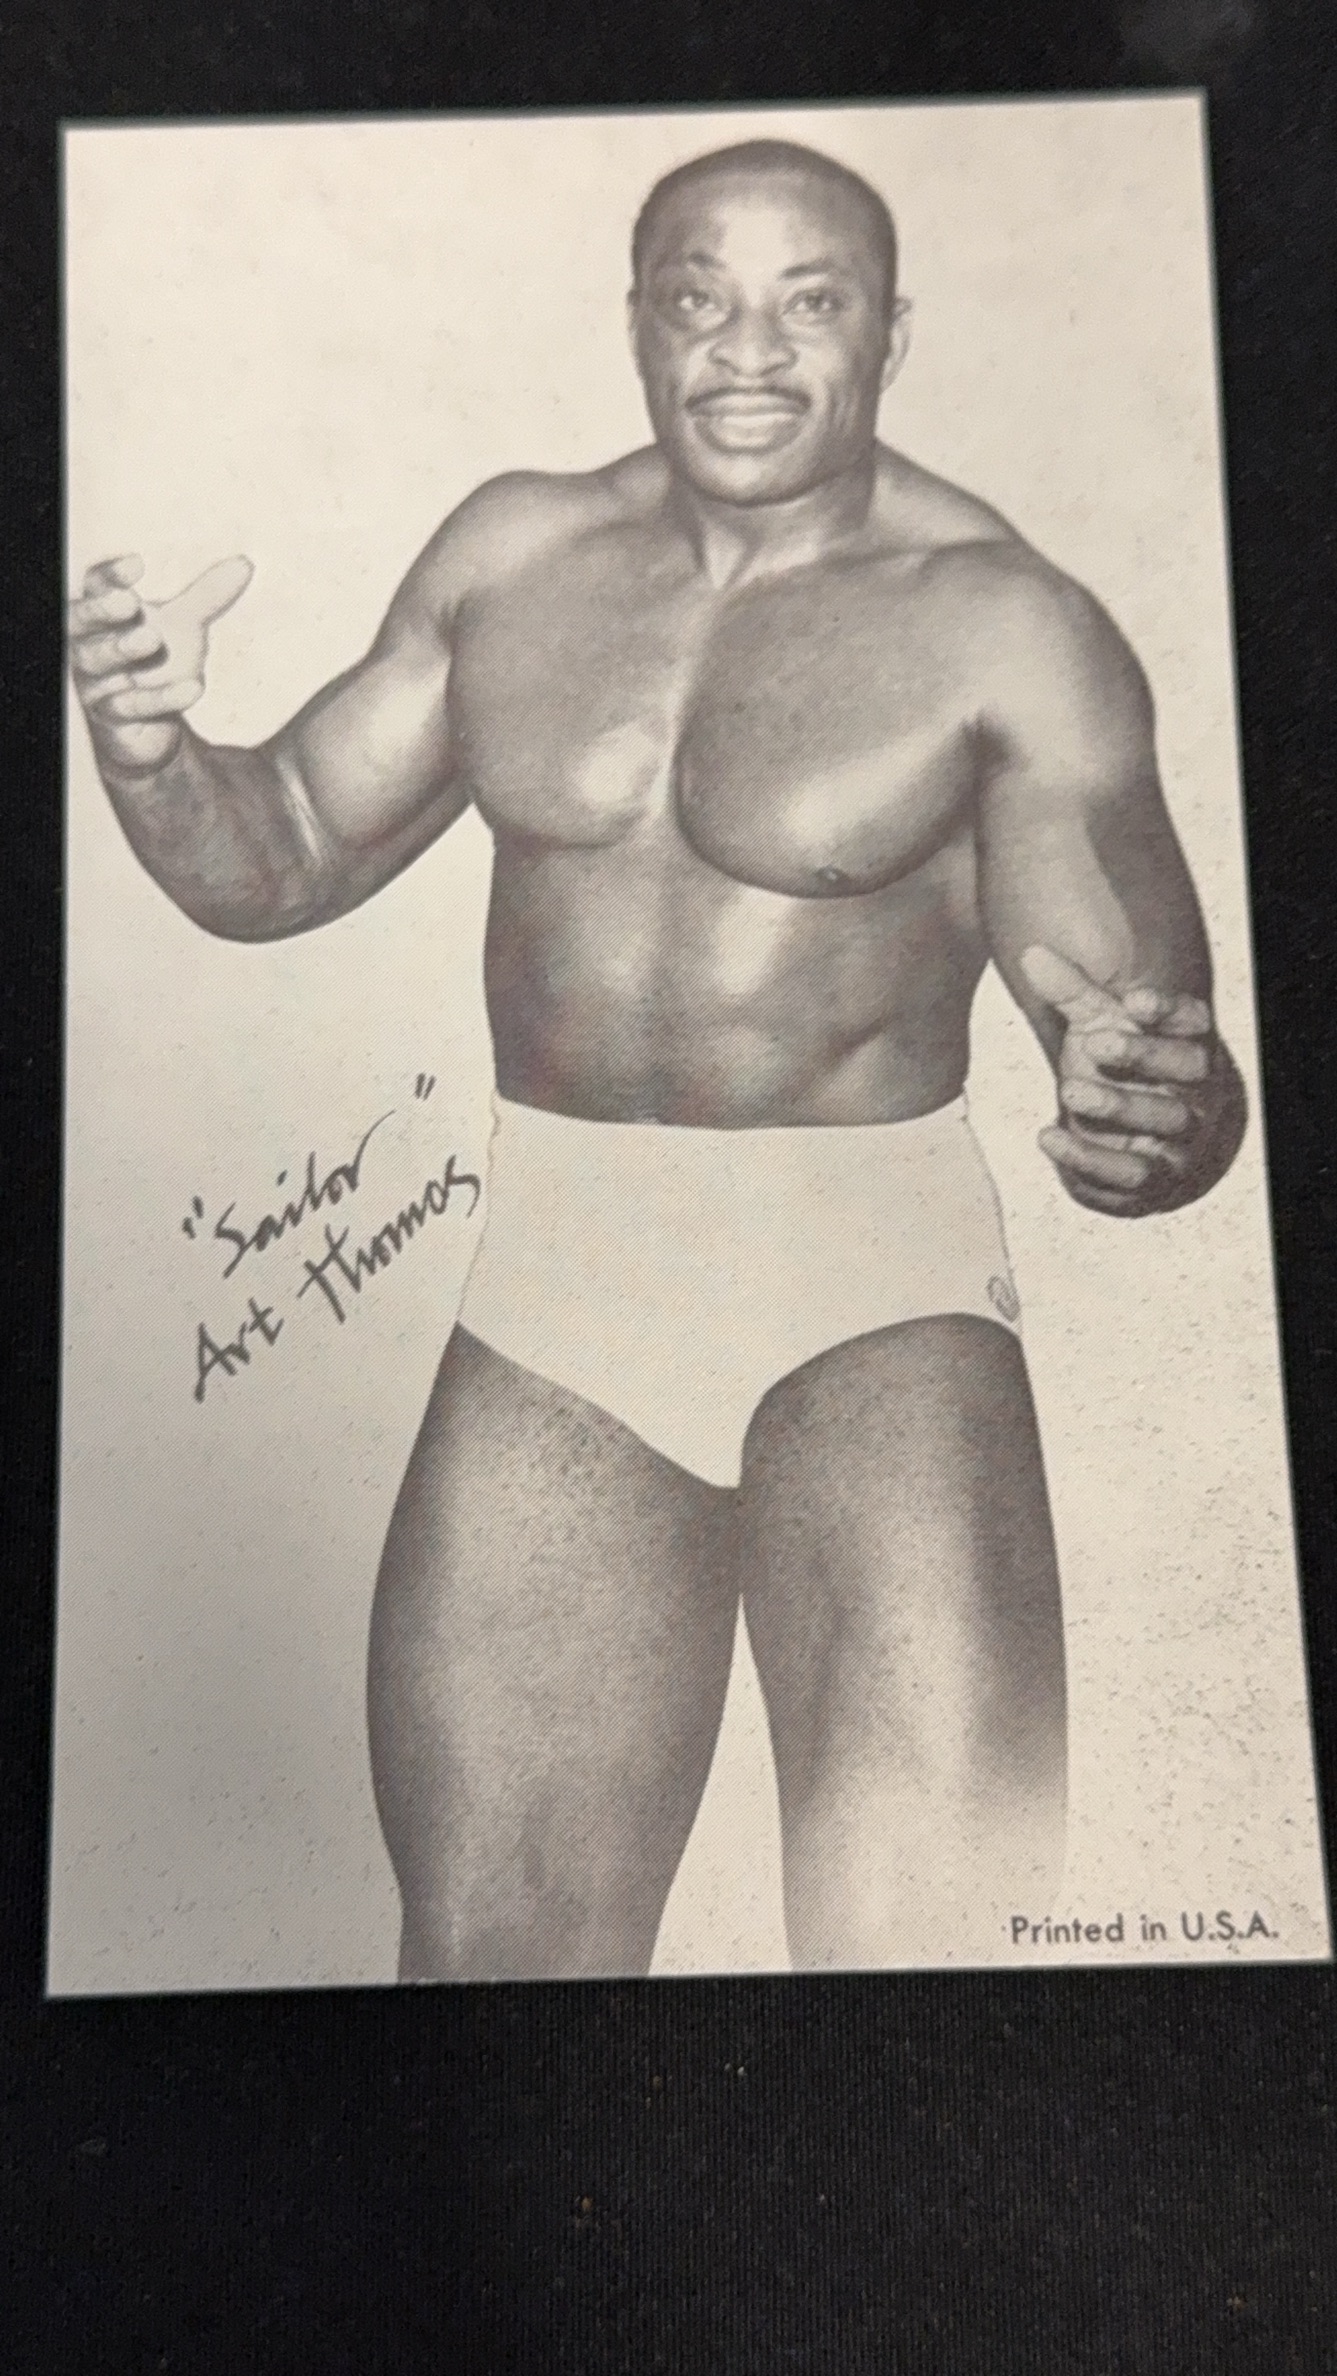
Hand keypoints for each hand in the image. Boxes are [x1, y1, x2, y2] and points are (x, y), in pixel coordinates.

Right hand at [67, 552, 252, 772]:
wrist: (157, 722)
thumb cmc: (158, 661)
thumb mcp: (185, 627)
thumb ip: (208, 598)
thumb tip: (245, 564)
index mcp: (103, 613)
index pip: (96, 585)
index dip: (111, 575)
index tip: (137, 564)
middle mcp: (89, 643)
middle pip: (81, 621)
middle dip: (102, 610)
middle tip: (130, 602)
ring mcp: (95, 682)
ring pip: (97, 663)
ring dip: (123, 649)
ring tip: (153, 639)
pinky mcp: (111, 718)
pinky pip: (128, 707)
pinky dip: (160, 698)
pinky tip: (194, 688)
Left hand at [1021, 943, 1239, 1215]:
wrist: (1125, 1138)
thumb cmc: (1118, 1068)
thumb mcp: (1097, 1026)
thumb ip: (1071, 994)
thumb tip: (1031, 955)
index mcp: (1190, 1044)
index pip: (1193, 1021)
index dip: (1168, 1010)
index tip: (1134, 999)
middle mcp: (1198, 1091)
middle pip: (1187, 1068)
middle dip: (1142, 1054)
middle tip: (1095, 1042)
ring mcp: (1182, 1139)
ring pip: (1163, 1123)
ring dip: (1117, 1106)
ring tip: (1069, 1091)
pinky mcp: (1154, 1180)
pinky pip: (1130, 1175)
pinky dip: (1088, 1160)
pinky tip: (1048, 1137)